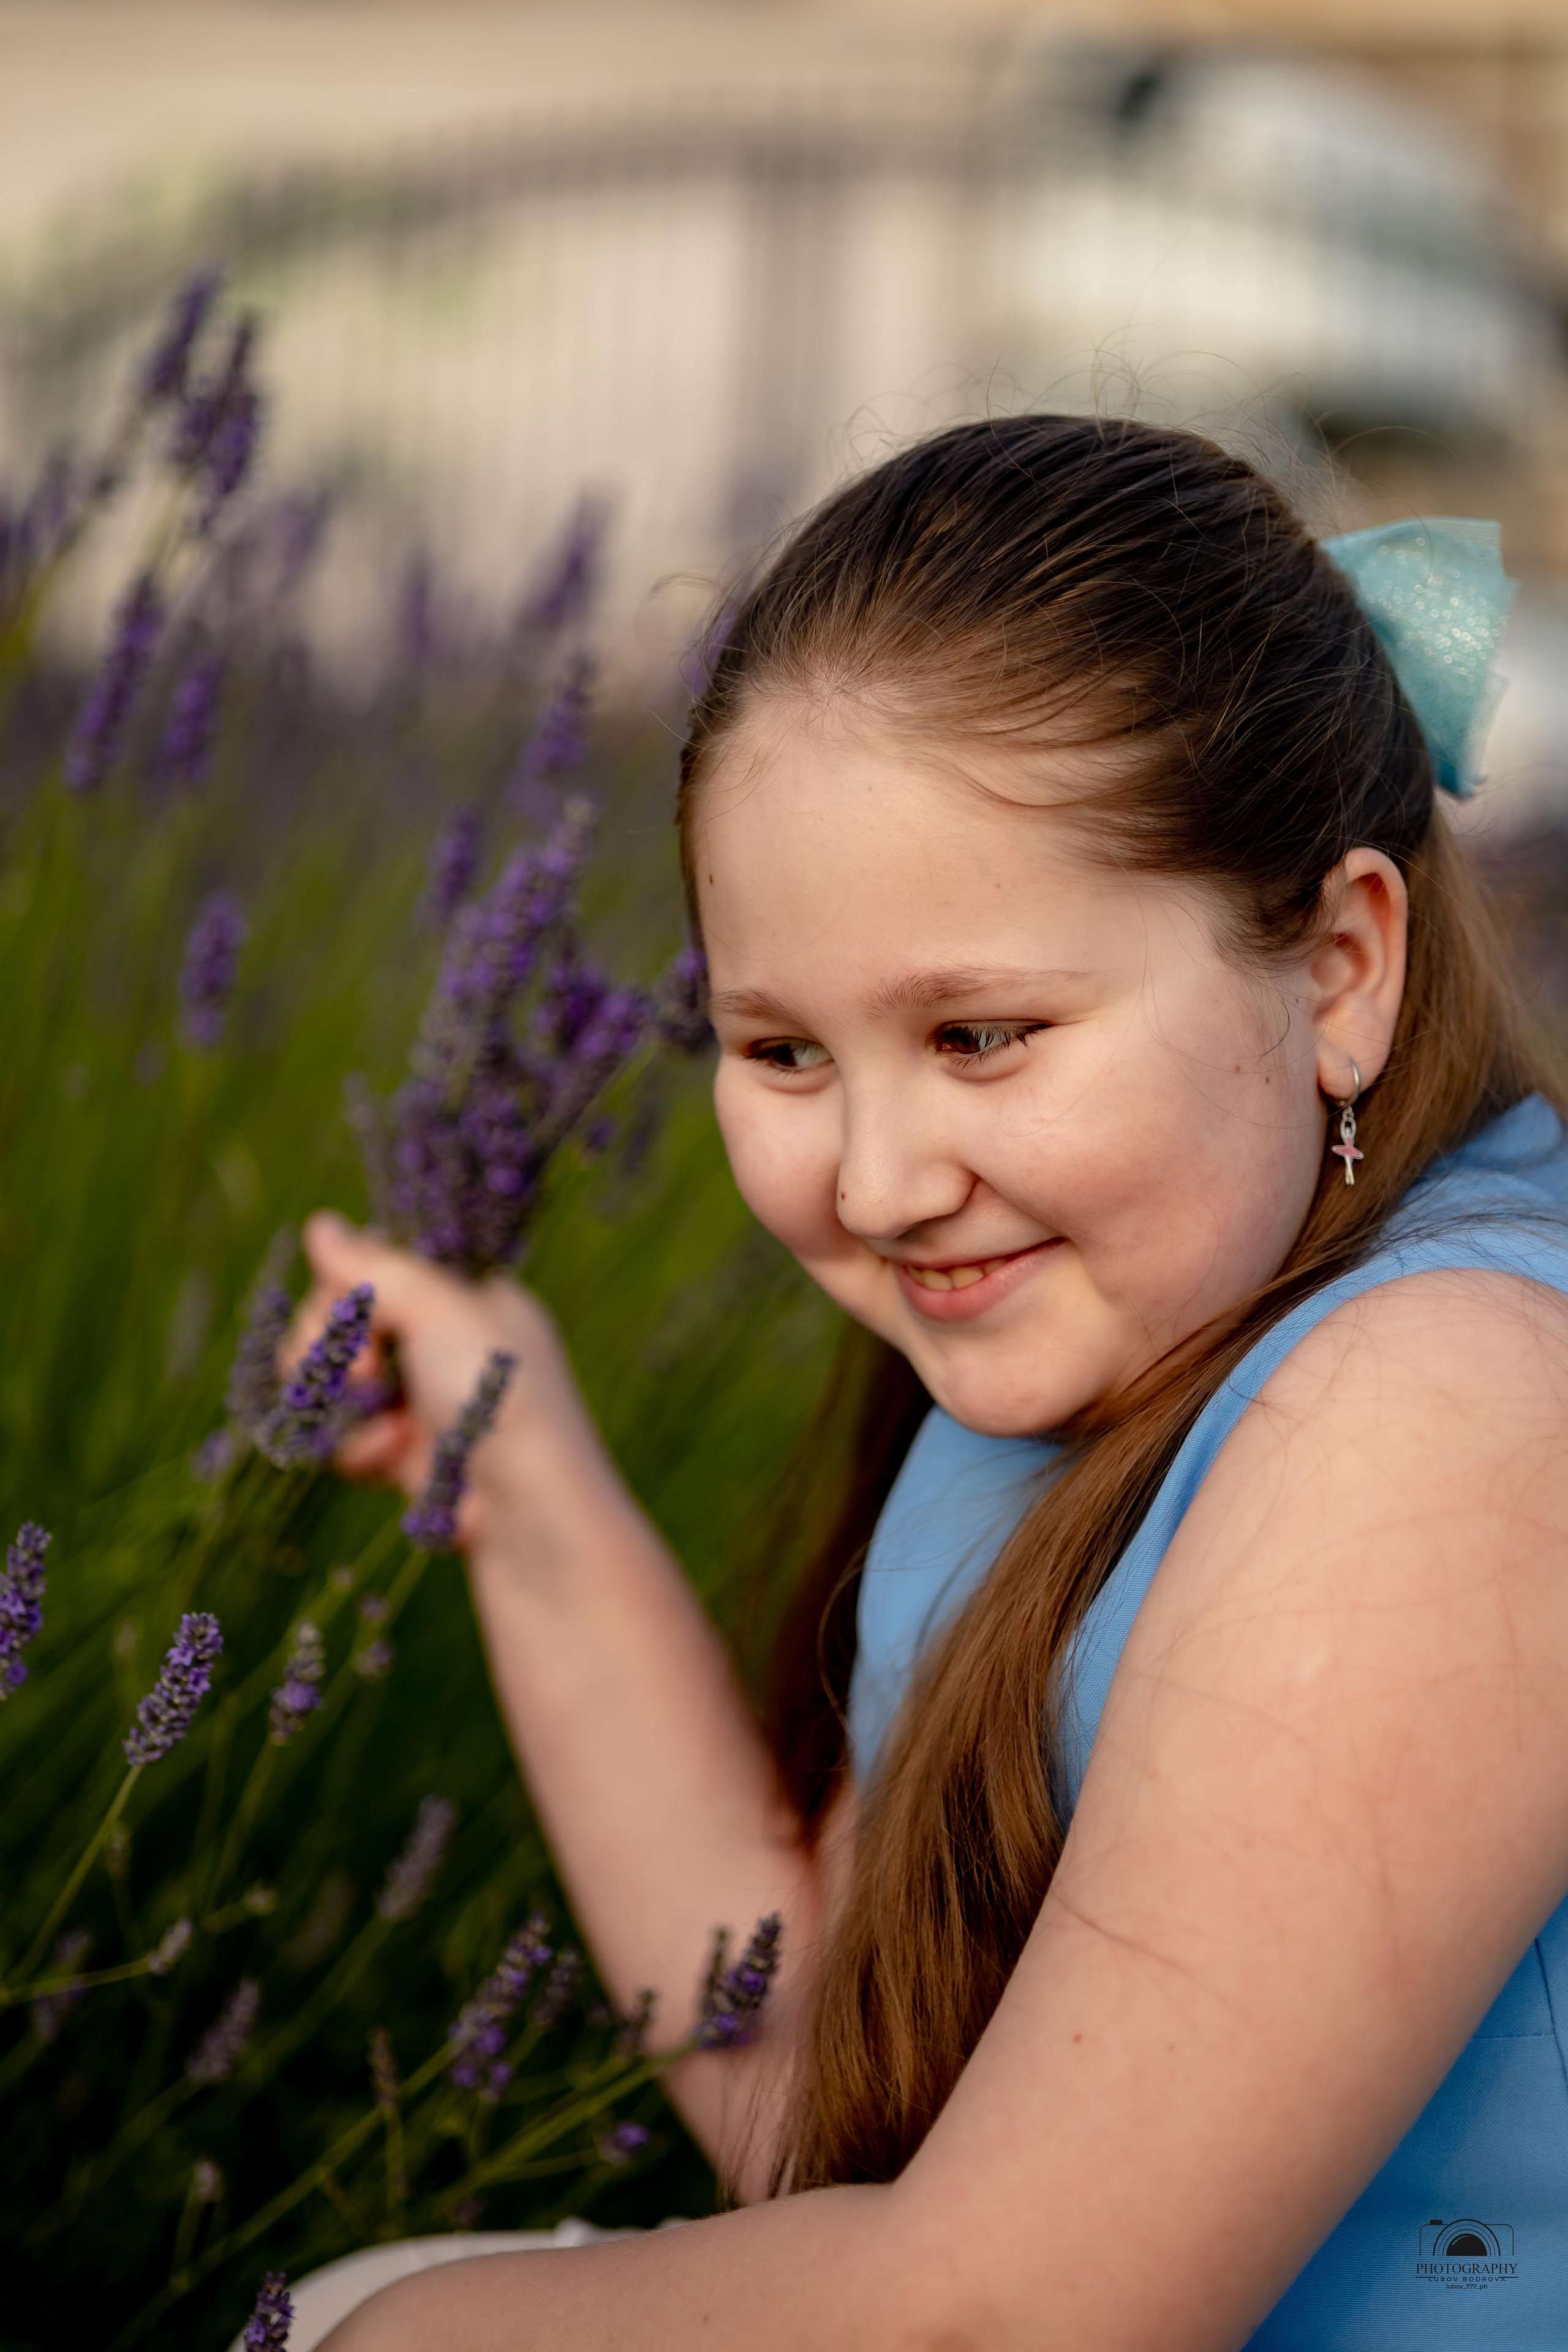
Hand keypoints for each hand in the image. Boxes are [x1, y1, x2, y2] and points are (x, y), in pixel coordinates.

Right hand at [298, 1212, 612, 1550]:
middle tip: (366, 1378)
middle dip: (335, 1354)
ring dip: (345, 1409)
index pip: (372, 1272)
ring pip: (332, 1385)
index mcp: (467, 1298)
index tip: (358, 1320)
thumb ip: (377, 1268)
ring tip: (388, 1431)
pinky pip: (345, 1438)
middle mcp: (444, 1345)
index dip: (346, 1298)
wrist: (530, 1518)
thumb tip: (321, 1226)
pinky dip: (359, 1450)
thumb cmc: (501, 1399)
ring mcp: (423, 1401)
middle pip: (340, 1326)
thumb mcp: (444, 1310)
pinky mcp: (407, 1456)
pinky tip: (393, 1463)